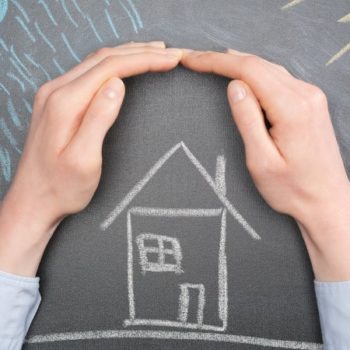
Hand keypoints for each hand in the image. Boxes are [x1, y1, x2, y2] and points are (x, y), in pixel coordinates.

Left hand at [0, 41, 182, 276]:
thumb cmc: (61, 188)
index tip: (170, 60)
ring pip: (96, 63)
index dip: (143, 60)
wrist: (33, 200)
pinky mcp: (56, 102)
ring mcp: (53, 94)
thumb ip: (99, 119)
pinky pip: (88, 73)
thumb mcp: (84, 160)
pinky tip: (124, 66)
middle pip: (103, 59)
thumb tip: (117, 84)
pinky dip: (112, 65)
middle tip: (168, 53)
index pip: (110, 68)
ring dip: (126, 55)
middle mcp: (56, 91)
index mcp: (65, 103)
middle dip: (139, 52)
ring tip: (153, 53)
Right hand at [181, 49, 349, 280]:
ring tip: (212, 63)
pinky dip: (255, 73)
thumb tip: (233, 86)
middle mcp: (306, 95)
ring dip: (239, 63)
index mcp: (292, 108)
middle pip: (259, 64)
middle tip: (195, 59)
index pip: (249, 70)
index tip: (192, 60)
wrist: (327, 201)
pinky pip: (278, 78)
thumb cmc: (291, 189)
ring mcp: (311, 96)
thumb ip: (248, 120)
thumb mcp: (261, 161)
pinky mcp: (311, 102)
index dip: (217, 61)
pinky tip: (242, 75)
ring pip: (269, 68)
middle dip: (224, 59)